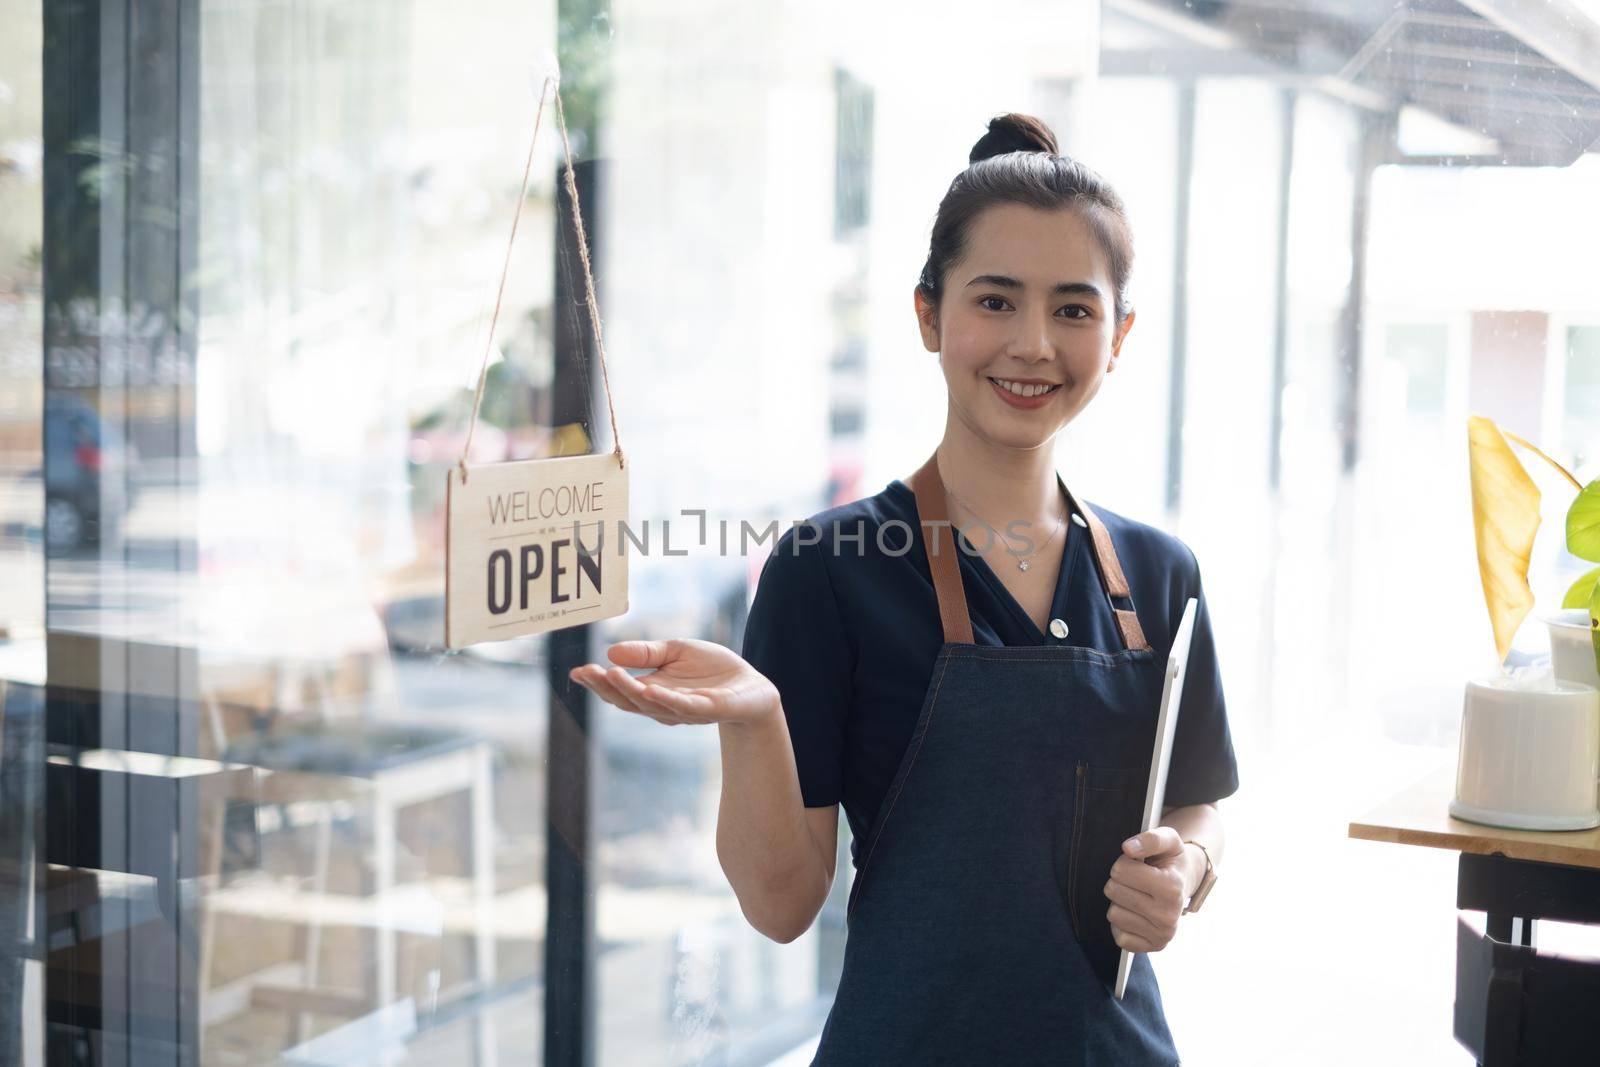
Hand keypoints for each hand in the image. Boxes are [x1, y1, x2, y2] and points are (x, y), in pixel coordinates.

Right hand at [568, 638, 779, 727]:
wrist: (751, 686)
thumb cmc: (711, 669)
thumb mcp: (674, 650)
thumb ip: (646, 653)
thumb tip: (611, 651)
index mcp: (651, 690)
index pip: (618, 690)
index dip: (597, 682)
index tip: (576, 671)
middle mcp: (663, 705)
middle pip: (628, 701)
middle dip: (606, 687)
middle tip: (587, 671)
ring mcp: (684, 710)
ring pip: (652, 705)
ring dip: (630, 691)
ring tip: (611, 674)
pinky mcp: (708, 709)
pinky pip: (684, 707)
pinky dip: (666, 700)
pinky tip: (651, 689)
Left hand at [1102, 826, 1196, 953]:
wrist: (1183, 884)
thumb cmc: (1170, 861)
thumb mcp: (1168, 840)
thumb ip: (1150, 839)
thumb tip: (1128, 848)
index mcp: (1172, 888)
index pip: (1120, 870)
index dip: (1124, 862)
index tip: (1139, 864)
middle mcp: (1168, 916)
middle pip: (1113, 891)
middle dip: (1120, 881)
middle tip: (1137, 881)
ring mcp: (1161, 936)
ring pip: (1113, 913)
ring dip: (1121, 902)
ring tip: (1138, 896)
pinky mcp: (1151, 948)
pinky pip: (1118, 935)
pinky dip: (1123, 923)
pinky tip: (1137, 914)